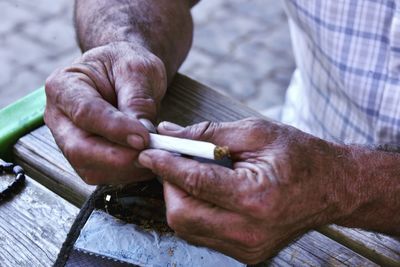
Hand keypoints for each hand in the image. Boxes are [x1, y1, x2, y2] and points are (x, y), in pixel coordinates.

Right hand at [45, 41, 166, 183]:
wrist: (122, 73)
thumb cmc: (125, 65)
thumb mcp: (136, 69)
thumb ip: (138, 99)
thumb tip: (142, 135)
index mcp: (64, 86)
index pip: (85, 113)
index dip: (115, 129)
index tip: (144, 137)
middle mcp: (59, 117)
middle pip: (79, 148)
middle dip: (119, 157)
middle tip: (151, 153)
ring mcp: (68, 140)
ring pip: (90, 168)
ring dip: (126, 168)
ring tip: (154, 154)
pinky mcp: (83, 156)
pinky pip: (102, 174)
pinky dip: (127, 172)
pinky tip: (146, 159)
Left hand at [138, 118, 349, 263]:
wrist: (332, 187)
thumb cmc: (299, 156)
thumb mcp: (256, 133)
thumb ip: (208, 133)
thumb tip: (170, 133)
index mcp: (255, 197)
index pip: (194, 183)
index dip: (166, 165)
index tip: (148, 153)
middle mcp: (249, 231)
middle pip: (181, 215)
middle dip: (169, 186)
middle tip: (174, 163)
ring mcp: (247, 248)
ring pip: (187, 228)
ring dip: (180, 198)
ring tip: (193, 175)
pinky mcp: (246, 253)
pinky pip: (202, 234)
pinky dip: (195, 211)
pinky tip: (207, 192)